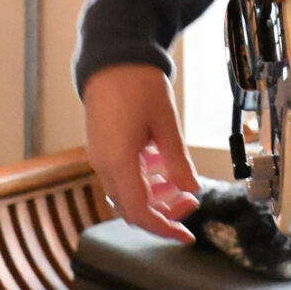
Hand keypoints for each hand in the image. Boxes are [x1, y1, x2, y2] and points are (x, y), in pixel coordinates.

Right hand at [81, 63, 201, 241]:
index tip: (186, 234)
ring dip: (153, 194)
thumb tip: (192, 188)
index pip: (139, 212)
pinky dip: (142, 178)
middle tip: (191, 199)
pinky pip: (120, 174)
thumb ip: (177, 160)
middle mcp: (103, 163)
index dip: (164, 227)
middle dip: (163, 210)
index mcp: (118, 161)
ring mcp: (99, 155)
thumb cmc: (137, 82)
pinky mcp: (100, 146)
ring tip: (177, 181)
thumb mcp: (166, 122)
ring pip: (126, 192)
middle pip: (131, 207)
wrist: (112, 55)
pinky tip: (159, 163)